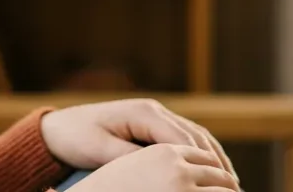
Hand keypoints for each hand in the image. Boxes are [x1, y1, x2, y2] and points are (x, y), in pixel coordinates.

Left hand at [40, 99, 236, 181]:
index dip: (202, 163)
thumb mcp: (101, 150)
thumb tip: (160, 169)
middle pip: (196, 136)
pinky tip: (212, 171)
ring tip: (231, 182)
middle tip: (234, 187)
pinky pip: (186, 137)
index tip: (216, 183)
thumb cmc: (76, 139)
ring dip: (214, 157)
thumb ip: (131, 158)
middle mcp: (154, 109)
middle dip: (215, 162)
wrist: (58, 128)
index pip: (182, 139)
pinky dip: (203, 153)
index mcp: (144, 112)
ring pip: (196, 135)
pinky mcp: (154, 124)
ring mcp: (155, 115)